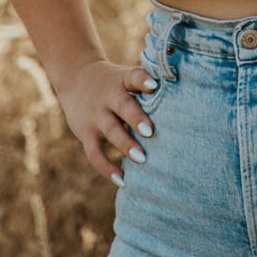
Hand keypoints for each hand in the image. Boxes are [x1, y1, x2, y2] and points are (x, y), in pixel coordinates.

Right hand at [55, 59, 157, 183]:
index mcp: (123, 80)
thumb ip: (146, 88)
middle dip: (135, 118)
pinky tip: (123, 179)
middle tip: (150, 132)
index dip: (143, 80)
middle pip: (122, 106)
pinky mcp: (86, 133)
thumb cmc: (113, 82)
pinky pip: (95, 153)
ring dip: (125, 145)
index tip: (154, 85)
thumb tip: (182, 101)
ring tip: (142, 159)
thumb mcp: (126, 77)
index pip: (133, 76)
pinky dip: (107, 168)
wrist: (75, 77)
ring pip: (110, 130)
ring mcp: (96, 116)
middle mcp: (109, 97)